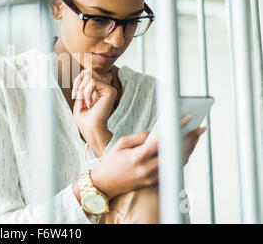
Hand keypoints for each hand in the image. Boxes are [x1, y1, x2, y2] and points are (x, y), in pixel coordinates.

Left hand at [72, 68, 116, 152]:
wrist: (90, 129)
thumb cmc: (84, 118)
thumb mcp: (79, 98)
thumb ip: (82, 84)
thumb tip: (85, 70)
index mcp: (98, 89)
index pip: (86, 73)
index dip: (77, 81)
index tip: (75, 95)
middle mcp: (105, 88)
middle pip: (87, 72)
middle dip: (78, 84)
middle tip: (78, 98)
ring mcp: (109, 89)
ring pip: (89, 76)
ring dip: (82, 90)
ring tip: (85, 102)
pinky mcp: (110, 91)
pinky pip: (93, 82)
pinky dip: (86, 92)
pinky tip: (90, 103)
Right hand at [90, 118, 206, 200]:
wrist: (104, 184)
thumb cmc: (110, 163)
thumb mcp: (121, 144)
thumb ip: (139, 137)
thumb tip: (156, 133)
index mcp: (137, 157)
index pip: (161, 140)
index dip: (175, 129)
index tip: (186, 119)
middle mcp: (147, 169)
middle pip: (175, 153)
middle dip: (189, 140)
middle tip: (198, 129)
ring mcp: (152, 177)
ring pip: (177, 163)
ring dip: (188, 149)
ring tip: (195, 137)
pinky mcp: (154, 183)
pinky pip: (172, 170)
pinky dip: (181, 159)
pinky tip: (185, 150)